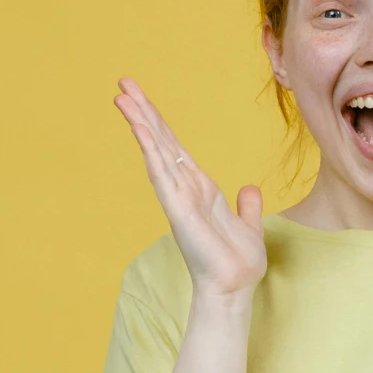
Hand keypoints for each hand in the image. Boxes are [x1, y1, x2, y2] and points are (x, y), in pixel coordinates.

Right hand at [113, 78, 266, 300]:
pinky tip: (141, 132)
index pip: (175, 146)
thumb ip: (247, 206)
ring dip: (140, 124)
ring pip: (156, 152)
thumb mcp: (250, 226)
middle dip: (143, 111)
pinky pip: (162, 176)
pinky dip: (152, 153)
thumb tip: (249, 189)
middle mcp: (184, 189)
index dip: (159, 121)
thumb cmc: (238, 264)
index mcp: (199, 188)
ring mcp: (178, 199)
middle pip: (160, 141)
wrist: (235, 289)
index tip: (142, 97)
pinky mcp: (178, 211)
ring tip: (122, 98)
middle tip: (123, 83)